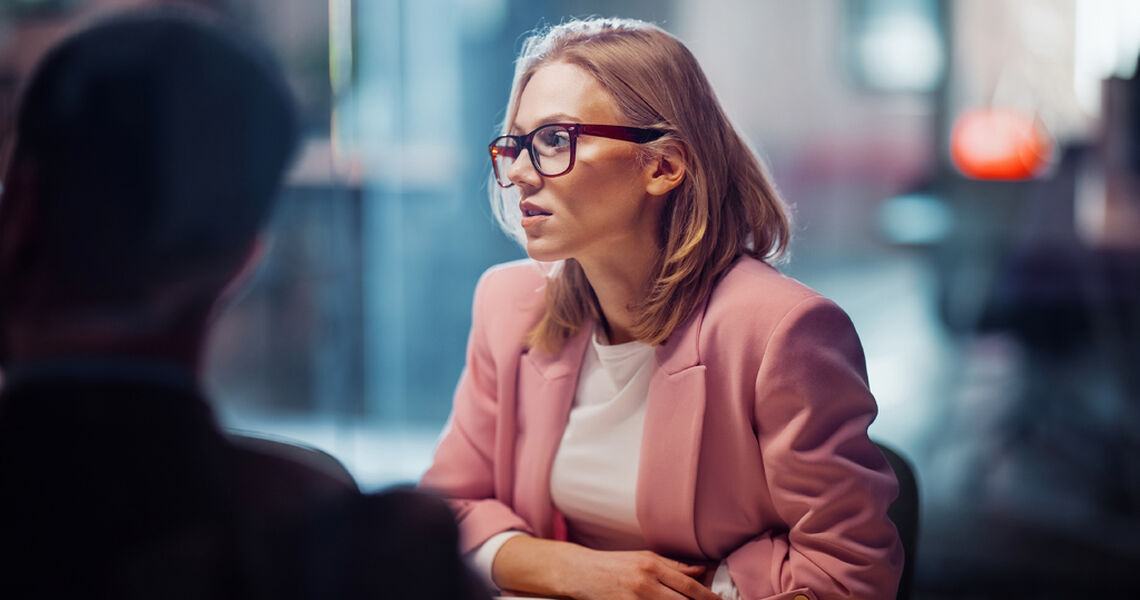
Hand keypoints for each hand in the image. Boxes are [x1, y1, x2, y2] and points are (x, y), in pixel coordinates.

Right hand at [492, 536, 718, 599]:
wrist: (579, 571)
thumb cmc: (612, 564)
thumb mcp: (643, 557)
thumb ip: (672, 565)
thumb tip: (701, 570)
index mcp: (653, 564)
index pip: (689, 583)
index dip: (707, 596)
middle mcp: (646, 580)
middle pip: (682, 599)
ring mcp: (635, 597)